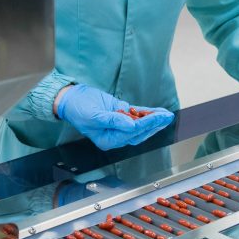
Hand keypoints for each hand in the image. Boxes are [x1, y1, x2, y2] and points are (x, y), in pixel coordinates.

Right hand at [56, 84, 174, 150]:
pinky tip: (156, 112)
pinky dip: (146, 113)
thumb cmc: (78, 109)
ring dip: (153, 120)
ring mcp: (118, 124)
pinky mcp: (119, 114)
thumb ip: (112, 121)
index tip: (156, 118)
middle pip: (139, 131)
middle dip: (154, 124)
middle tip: (167, 117)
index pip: (131, 133)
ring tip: (166, 115)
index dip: (144, 125)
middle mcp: (115, 135)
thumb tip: (131, 125)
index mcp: (108, 140)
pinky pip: (135, 115)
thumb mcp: (94, 116)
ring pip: (140, 124)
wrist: (71, 99)